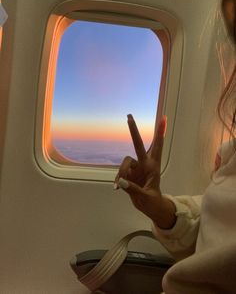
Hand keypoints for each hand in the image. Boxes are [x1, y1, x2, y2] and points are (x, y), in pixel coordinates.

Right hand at [114, 114, 175, 228]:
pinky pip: (119, 174)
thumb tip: (121, 182)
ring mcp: (135, 168)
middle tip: (129, 116)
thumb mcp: (145, 197)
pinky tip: (117, 188)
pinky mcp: (128, 174)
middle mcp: (144, 163)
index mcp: (153, 166)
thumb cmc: (152, 201)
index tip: (163, 118)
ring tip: (119, 186)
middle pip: (138, 144)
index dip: (160, 132)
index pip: (158, 146)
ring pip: (125, 162)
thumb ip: (133, 189)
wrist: (150, 207)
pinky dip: (118, 181)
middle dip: (134, 130)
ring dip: (121, 172)